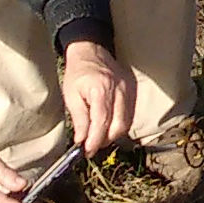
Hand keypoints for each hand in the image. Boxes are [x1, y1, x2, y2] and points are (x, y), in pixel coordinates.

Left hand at [58, 40, 133, 156]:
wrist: (91, 51)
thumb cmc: (77, 72)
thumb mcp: (71, 95)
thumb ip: (79, 119)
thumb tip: (81, 141)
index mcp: (101, 89)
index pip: (102, 122)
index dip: (95, 140)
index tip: (87, 151)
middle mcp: (119, 90)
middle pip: (119, 126)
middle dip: (105, 140)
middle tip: (91, 147)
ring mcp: (128, 90)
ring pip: (126, 123)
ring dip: (112, 134)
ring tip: (97, 138)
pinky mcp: (132, 90)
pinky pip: (128, 114)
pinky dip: (118, 124)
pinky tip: (106, 126)